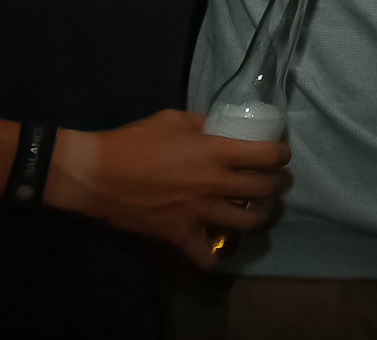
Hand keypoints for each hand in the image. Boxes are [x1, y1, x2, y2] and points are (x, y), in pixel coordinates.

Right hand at [47, 110, 290, 268]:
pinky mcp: (180, 235)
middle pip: (266, 190)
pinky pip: (207, 257)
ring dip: (260, 215)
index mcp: (216, 152)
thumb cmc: (134, 142)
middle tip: (276, 180)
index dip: (281, 154)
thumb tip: (220, 128)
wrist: (95, 174)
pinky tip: (217, 244)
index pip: (268, 155)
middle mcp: (215, 184)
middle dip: (279, 184)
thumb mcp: (174, 119)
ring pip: (248, 222)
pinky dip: (216, 255)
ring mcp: (199, 213)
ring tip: (257, 209)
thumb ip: (203, 124)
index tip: (281, 153)